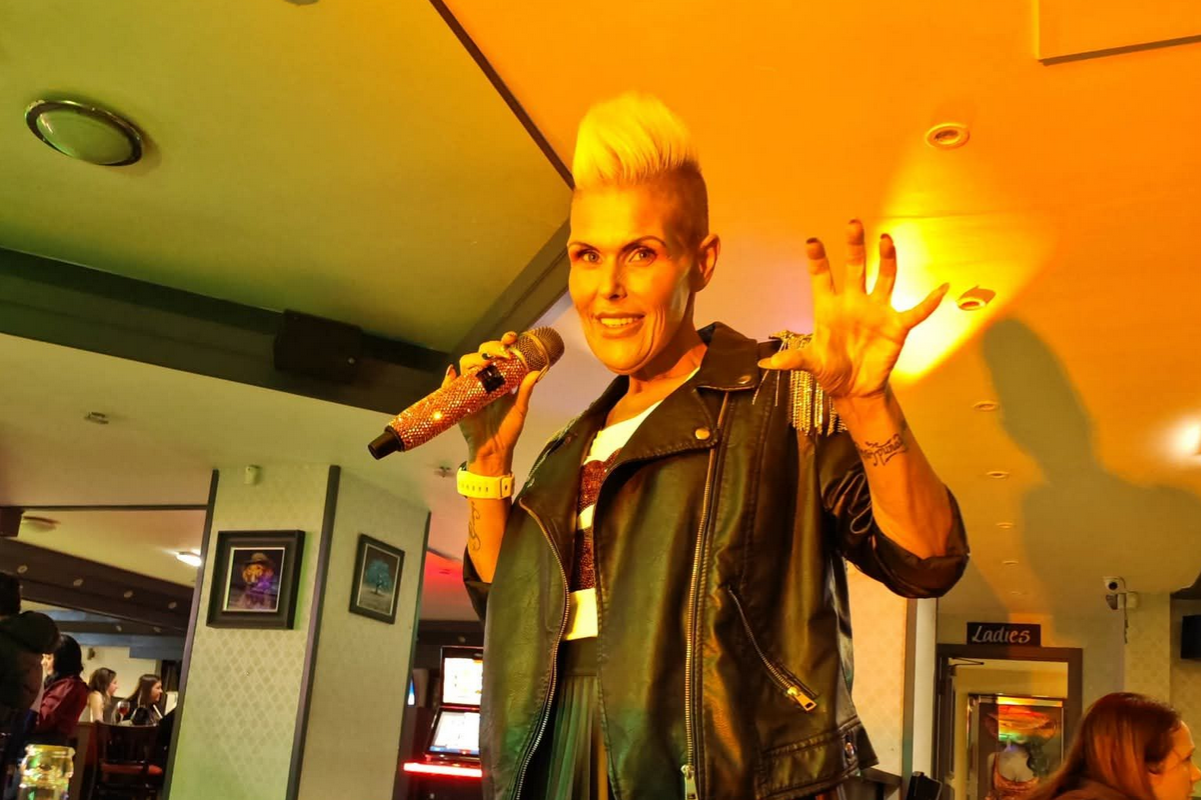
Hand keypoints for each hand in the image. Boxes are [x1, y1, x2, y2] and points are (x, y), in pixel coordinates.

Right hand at [446, 331, 541, 474]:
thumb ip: (525, 390)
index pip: (500, 355)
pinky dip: (449, 377)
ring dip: (475, 360)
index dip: (504, 343)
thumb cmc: (507, 430)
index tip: (511, 339)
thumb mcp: (519, 409)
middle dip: (491, 347)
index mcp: (501, 379)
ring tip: (485, 365)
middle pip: (483, 354)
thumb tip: (537, 371)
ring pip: (467, 364)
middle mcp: (485, 380)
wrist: (494, 450)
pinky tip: (454, 373)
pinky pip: (450, 384)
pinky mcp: (458, 399)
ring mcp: (471, 388)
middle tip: (502, 352)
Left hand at [758, 220, 947, 398]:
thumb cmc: (831, 370)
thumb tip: (770, 363)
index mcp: (829, 307)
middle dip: (854, 246)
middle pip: (854, 267)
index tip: (812, 242)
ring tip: (887, 239)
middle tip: (853, 223)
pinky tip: (942, 288)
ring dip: (887, 259)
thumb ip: (795, 359)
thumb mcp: (812, 364)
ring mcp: (876, 311)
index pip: (821, 277)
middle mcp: (854, 302)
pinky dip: (929, 302)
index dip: (817, 260)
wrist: (854, 389)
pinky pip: (916, 312)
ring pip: (884, 278)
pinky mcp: (896, 326)